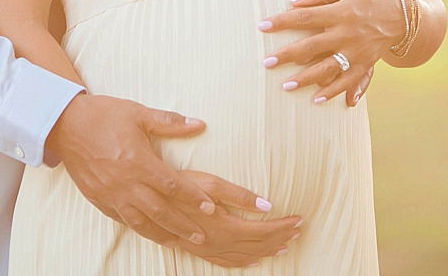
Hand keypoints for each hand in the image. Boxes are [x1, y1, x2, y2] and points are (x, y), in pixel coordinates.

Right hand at [45, 93, 221, 246]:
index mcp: (138, 162)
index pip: (173, 186)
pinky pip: (122, 219)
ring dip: (162, 234)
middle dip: (183, 225)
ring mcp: (111, 194)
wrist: (65, 125)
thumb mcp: (138, 113)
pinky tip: (150, 233)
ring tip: (179, 243)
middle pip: (160, 211)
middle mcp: (126, 183)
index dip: (193, 198)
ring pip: (141, 222)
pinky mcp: (99, 199)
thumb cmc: (103, 116)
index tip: (211, 208)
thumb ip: (169, 122)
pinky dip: (139, 229)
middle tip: (202, 237)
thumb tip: (199, 124)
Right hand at [171, 171, 303, 267]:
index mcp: (224, 227)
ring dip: (268, 251)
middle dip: (281, 239)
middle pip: (258, 246)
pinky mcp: (199, 251)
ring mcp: (208, 250)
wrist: (148, 200)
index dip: (283, 227)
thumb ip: (239, 196)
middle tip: (299, 231)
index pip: (263, 231)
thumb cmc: (179, 185)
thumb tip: (267, 204)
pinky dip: (245, 263)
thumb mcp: (211, 184)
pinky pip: (227, 263)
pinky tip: (254, 260)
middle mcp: (218, 243)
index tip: (299, 219)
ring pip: (245, 256)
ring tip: (286, 246)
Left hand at [259, 0, 402, 104]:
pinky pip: (349, 81)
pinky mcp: (365, 64)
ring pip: (328, 69)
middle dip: (287, 55)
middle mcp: (348, 34)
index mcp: (342, 11)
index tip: (262, 26)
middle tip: (266, 62)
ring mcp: (357, 53)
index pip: (305, 17)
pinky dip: (334, 92)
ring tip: (285, 86)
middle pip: (312, 47)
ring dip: (306, 79)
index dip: (282, 21)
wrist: (403, 13)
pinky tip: (317, 100)